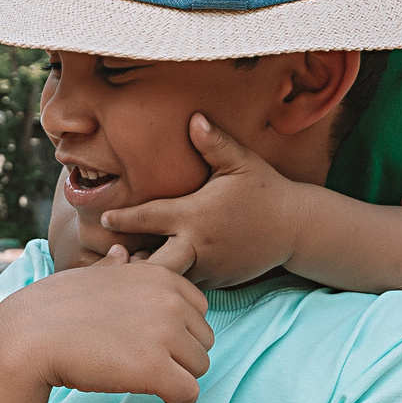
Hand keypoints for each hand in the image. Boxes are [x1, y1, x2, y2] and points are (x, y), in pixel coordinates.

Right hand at [0, 248, 213, 402]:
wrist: (29, 336)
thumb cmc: (54, 308)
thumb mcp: (91, 275)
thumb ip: (116, 267)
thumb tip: (121, 253)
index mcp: (161, 276)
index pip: (200, 311)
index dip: (177, 331)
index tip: (147, 340)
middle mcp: (170, 301)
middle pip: (203, 341)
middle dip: (179, 355)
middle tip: (141, 360)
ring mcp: (164, 334)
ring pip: (199, 368)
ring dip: (176, 377)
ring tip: (141, 375)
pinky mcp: (155, 369)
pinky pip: (189, 394)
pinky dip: (177, 400)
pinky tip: (156, 396)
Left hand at [97, 115, 302, 287]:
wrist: (296, 227)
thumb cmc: (264, 190)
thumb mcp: (241, 162)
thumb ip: (214, 142)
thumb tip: (194, 117)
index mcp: (196, 215)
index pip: (150, 218)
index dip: (124, 218)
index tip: (105, 218)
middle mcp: (198, 246)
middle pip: (155, 266)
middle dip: (133, 266)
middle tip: (115, 259)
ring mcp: (208, 268)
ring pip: (169, 280)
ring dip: (151, 276)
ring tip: (129, 272)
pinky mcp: (218, 282)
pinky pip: (187, 285)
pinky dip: (172, 282)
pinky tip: (155, 281)